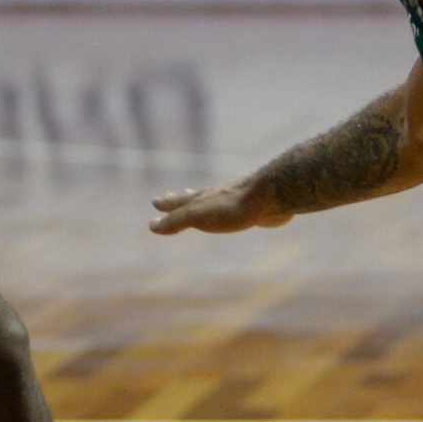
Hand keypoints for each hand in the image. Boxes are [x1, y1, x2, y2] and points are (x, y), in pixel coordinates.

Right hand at [150, 178, 289, 235]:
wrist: (270, 196)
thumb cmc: (232, 208)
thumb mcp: (198, 216)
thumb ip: (176, 221)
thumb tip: (151, 226)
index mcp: (202, 199)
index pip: (179, 202)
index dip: (166, 204)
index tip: (155, 201)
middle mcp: (216, 197)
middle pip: (195, 198)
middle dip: (182, 199)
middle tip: (172, 195)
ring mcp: (234, 201)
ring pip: (214, 203)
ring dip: (204, 203)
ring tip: (202, 203)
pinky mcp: (253, 208)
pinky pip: (234, 210)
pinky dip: (227, 211)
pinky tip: (236, 213)